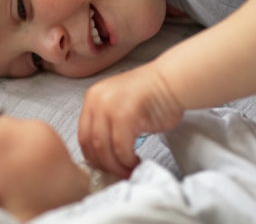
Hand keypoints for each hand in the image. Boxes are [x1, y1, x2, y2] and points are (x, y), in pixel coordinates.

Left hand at [78, 62, 184, 177]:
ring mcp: (109, 108)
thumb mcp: (118, 105)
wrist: (172, 82)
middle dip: (103, 164)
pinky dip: (127, 160)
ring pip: (104, 149)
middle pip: (90, 143)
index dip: (92, 155)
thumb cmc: (153, 96)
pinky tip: (135, 161)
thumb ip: (107, 124)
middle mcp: (96, 101)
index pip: (83, 134)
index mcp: (92, 97)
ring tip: (127, 170)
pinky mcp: (124, 116)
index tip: (102, 166)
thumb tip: (101, 154)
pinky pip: (121, 148)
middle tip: (115, 173)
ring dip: (116, 165)